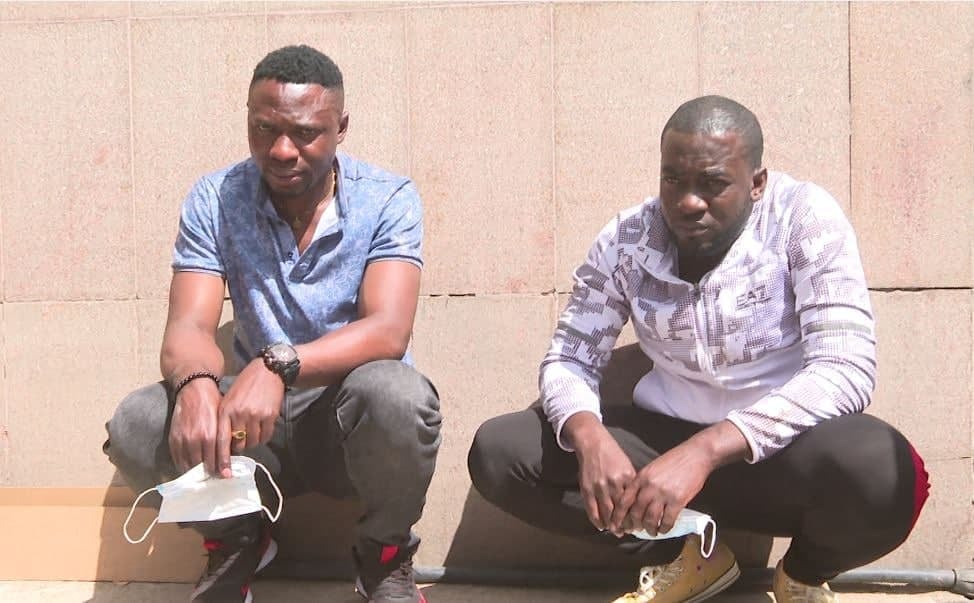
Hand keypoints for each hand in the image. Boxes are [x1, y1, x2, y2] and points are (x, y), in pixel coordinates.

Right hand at [168, 378, 221, 474]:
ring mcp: (183, 440)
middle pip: (202, 466)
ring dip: (196, 472)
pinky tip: (190, 469)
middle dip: (210, 473)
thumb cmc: (212, 403)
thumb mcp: (223, 420)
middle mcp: (195, 440)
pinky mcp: (173, 439)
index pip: (216, 460)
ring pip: (189, 465)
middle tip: (215, 477)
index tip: (225, 476)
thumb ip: (225, 438)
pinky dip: (184, 466)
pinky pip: (177, 459)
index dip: (221, 470)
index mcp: (210, 435)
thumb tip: (231, 454)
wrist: (194, 390)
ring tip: (204, 476)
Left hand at [215, 358, 284, 477]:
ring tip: (251, 431)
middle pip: (238, 444)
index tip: (222, 473)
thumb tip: (225, 445)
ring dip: (251, 441)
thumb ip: (225, 420)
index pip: (221, 441)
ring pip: (253, 442)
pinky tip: (261, 427)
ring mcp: (256, 415)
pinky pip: (266, 436)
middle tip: (240, 444)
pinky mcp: (270, 416)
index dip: (221, 459)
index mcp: (226, 411)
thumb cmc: (245, 386)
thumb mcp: (229, 400)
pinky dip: (263, 436)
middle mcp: (240, 414)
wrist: (267, 371)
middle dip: (239, 448)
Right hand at [566, 414, 635, 533]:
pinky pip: (592, 510)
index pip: (633, 504)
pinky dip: (597, 521)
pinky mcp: (586, 489)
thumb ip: (632, 484)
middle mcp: (614, 483)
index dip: (635, 517)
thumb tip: (639, 504)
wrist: (592, 444)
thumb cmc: (613, 455)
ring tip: (616, 531)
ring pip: (607, 513)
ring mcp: (599, 487)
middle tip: (628, 532)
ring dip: (612, 525)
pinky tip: (601, 526)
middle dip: (625, 525)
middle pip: (621, 511)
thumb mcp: (628, 466)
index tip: (638, 525)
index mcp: (627, 477)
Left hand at [612, 441, 712, 535]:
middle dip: (634, 525)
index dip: (619, 516)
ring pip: (650, 519)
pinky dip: (664, 528)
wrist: (696, 455)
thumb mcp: (652, 468)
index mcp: (641, 477)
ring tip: (651, 532)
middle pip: (635, 512)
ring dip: (649, 529)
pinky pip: (667, 520)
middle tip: (635, 530)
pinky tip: (664, 530)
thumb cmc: (674, 461)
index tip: (618, 525)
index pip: (624, 501)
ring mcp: (663, 493)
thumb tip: (636, 502)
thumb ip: (643, 483)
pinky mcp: (678, 500)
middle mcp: (649, 486)